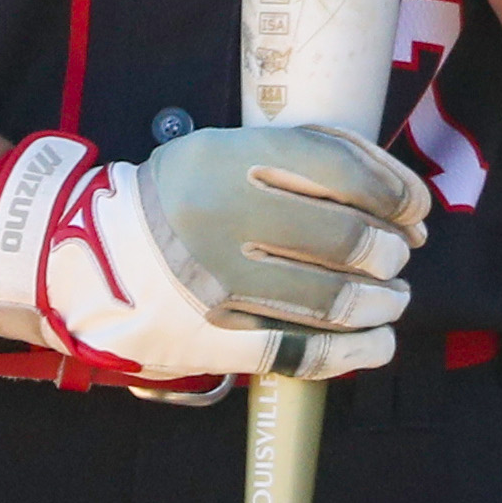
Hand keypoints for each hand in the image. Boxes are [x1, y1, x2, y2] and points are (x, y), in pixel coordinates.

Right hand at [0, 122, 430, 387]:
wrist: (85, 255)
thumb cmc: (180, 195)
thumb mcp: (228, 149)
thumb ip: (307, 156)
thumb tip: (399, 197)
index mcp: (231, 160)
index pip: (340, 171)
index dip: (394, 191)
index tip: (416, 206)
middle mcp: (225, 219)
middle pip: (343, 239)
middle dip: (388, 252)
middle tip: (399, 256)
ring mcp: (218, 284)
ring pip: (329, 299)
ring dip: (378, 302)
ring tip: (392, 299)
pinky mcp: (213, 337)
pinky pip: (296, 350)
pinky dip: (348, 353)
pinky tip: (377, 344)